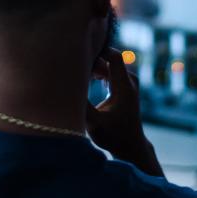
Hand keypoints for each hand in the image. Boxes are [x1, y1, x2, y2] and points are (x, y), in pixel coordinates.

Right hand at [86, 48, 162, 176]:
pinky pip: (110, 72)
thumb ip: (81, 104)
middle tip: (74, 68)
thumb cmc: (113, 137)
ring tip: (78, 75)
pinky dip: (98, 73)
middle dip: (92, 60)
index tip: (79, 54)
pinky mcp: (124, 87)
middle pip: (109, 59)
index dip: (98, 50)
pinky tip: (86, 80)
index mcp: (124, 86)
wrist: (131, 147)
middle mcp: (129, 81)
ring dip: (94, 67)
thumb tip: (64, 88)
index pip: (113, 55)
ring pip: (109, 65)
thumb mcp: (94, 123)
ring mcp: (128, 83)